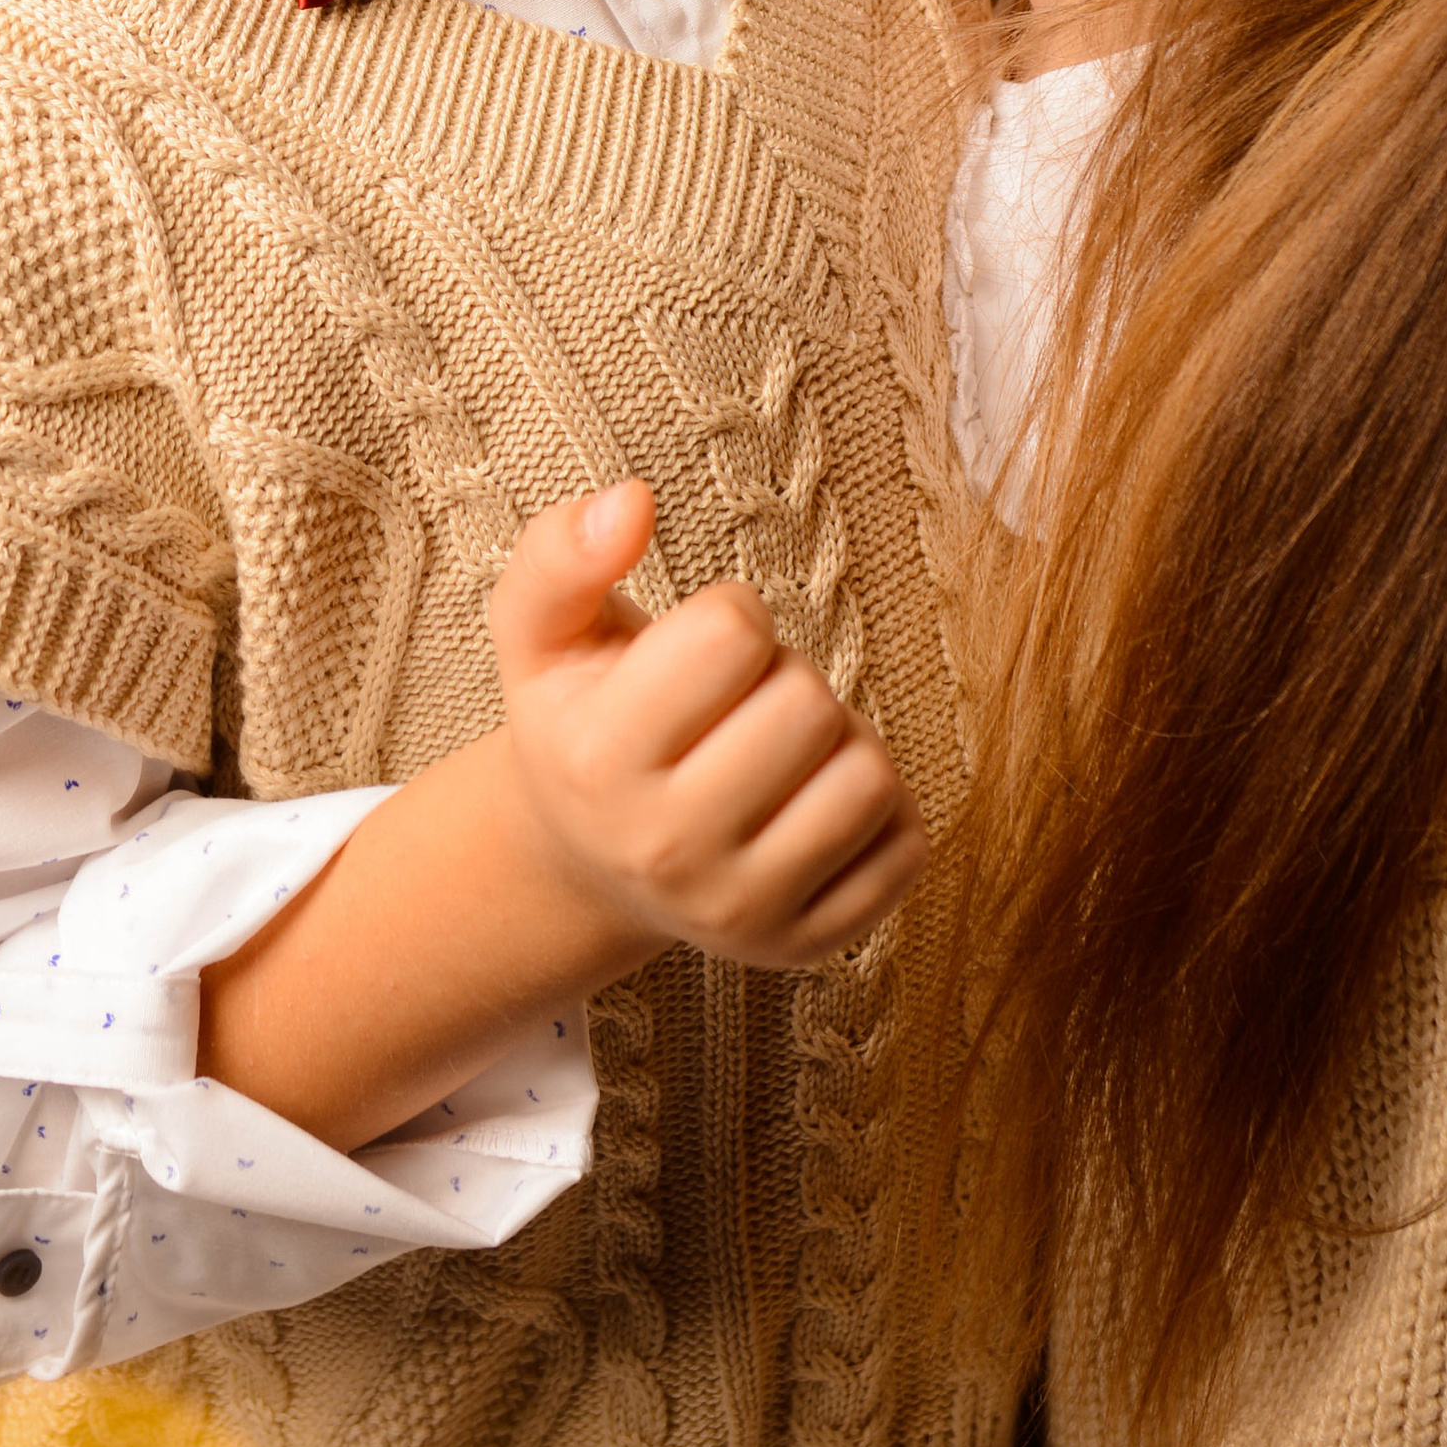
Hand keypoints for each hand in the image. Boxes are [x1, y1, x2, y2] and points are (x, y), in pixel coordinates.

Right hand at [484, 479, 927, 973]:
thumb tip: (631, 500)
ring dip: (838, 739)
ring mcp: (739, 910)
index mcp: (596, 762)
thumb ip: (562, 553)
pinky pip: (907, 844)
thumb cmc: (579, 717)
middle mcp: (665, 849)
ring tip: (779, 750)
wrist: (588, 859)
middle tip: (738, 704)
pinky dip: (879, 809)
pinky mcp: (808, 945)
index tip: (696, 651)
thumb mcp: (539, 632)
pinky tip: (812, 803)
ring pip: (868, 775)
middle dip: (784, 678)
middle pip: (809, 703)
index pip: (733, 633)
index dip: (728, 616)